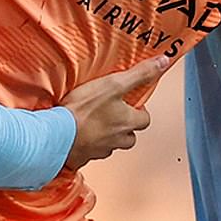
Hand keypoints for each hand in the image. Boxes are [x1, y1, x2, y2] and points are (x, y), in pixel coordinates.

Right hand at [61, 55, 170, 169]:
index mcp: (127, 122)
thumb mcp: (114, 84)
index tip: (132, 103)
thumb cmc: (84, 111)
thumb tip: (162, 63)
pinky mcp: (83, 156)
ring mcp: (100, 150)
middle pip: (130, 136)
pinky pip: (90, 151)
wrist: (57, 135)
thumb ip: (139, 74)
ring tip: (95, 123)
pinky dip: (88, 144)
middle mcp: (117, 139)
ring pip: (111, 145)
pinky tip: (79, 133)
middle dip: (125, 127)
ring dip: (107, 136)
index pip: (145, 119)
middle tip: (114, 113)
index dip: (140, 111)